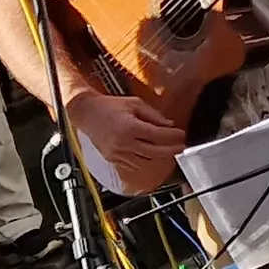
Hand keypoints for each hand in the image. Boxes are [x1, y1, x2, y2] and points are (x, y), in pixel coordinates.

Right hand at [67, 89, 186, 196]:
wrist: (86, 113)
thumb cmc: (110, 106)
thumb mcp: (134, 103)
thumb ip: (153, 115)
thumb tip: (169, 125)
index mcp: (130, 127)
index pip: (157, 135)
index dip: (172, 136)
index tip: (182, 135)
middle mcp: (124, 143)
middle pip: (154, 152)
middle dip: (171, 150)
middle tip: (181, 147)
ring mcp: (118, 153)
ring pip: (146, 161)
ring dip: (160, 158)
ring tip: (170, 152)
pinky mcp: (113, 159)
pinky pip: (134, 164)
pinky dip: (146, 162)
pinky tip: (154, 156)